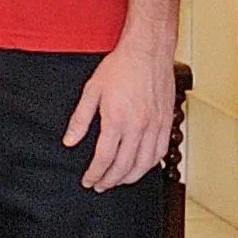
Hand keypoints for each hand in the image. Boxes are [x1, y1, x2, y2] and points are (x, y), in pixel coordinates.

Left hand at [64, 37, 175, 192]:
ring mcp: (156, 126)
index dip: (95, 174)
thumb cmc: (121, 67)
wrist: (148, 51)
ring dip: (130, 177)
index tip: (88, 181)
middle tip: (100, 186)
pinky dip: (150, 165)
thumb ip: (80, 120)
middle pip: (124, 166)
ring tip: (117, 181)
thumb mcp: (91, 91)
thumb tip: (69, 141)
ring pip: (144, 164)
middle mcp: (138, 127)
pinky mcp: (167, 122)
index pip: (104, 158)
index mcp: (117, 120)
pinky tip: (141, 167)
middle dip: (109, 180)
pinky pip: (160, 152)